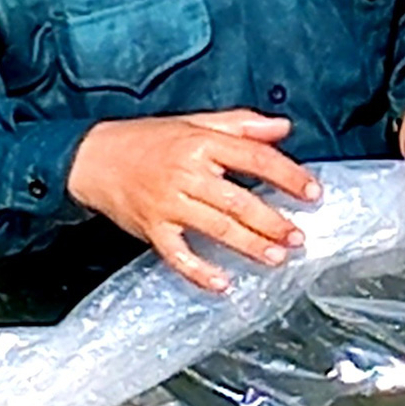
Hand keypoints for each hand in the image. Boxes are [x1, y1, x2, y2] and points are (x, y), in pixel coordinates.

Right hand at [65, 110, 321, 291]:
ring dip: (249, 245)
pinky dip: (199, 271)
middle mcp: (186, 175)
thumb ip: (242, 125)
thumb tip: (283, 128)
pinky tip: (222, 283)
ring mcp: (167, 204)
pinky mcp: (151, 229)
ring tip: (277, 258)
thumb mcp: (195, 122)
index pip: (255, 159)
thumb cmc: (148, 139)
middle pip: (238, 201)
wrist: (91, 158)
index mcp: (201, 144)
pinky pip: (177, 255)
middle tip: (298, 237)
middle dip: (272, 222)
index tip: (313, 191)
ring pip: (215, 229)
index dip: (288, 176)